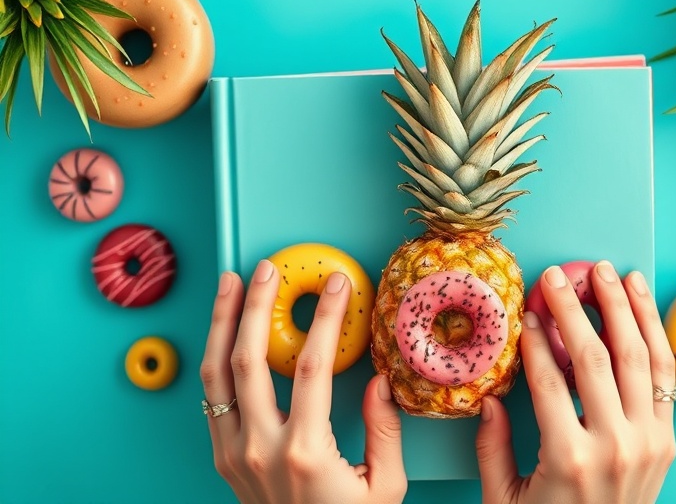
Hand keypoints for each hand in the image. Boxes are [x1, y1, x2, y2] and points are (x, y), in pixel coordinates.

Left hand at [200, 260, 406, 503]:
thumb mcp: (385, 488)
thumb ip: (384, 431)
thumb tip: (377, 381)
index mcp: (305, 452)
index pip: (313, 367)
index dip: (326, 319)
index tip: (336, 286)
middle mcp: (260, 448)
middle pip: (249, 361)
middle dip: (257, 307)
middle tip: (267, 270)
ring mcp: (235, 452)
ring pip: (216, 375)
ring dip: (222, 323)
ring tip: (231, 285)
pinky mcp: (224, 457)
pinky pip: (213, 397)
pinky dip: (216, 357)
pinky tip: (226, 332)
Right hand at [476, 261, 675, 503]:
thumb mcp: (504, 499)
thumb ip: (492, 447)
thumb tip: (488, 398)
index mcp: (567, 458)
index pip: (548, 379)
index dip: (535, 339)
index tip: (526, 312)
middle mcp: (614, 445)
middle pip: (594, 356)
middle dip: (575, 308)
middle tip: (560, 275)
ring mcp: (648, 442)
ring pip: (639, 356)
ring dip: (624, 307)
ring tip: (609, 272)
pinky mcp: (668, 441)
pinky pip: (666, 375)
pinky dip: (656, 333)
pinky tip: (643, 302)